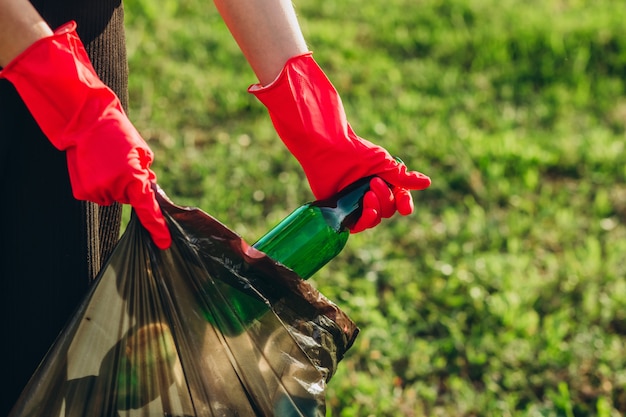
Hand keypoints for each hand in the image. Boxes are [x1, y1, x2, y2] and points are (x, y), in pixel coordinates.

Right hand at [0, 21, 170, 248]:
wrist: (84, 121)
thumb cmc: (117, 133)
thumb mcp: (141, 151)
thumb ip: (146, 174)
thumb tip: (149, 189)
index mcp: (134, 178)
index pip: (148, 209)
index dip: (157, 227)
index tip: (163, 242)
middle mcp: (115, 188)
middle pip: (129, 200)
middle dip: (129, 186)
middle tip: (120, 163)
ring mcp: (97, 191)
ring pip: (112, 198)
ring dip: (113, 184)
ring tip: (106, 161)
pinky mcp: (82, 192)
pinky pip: (97, 195)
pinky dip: (98, 184)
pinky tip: (94, 167)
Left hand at [249, 52, 430, 232]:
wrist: (329, 148)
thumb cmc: (356, 151)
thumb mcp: (383, 163)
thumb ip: (402, 176)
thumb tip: (427, 182)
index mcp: (384, 183)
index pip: (400, 201)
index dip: (405, 204)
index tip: (405, 205)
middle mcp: (371, 195)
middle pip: (389, 210)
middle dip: (385, 199)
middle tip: (373, 182)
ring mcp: (356, 204)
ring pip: (375, 219)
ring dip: (375, 210)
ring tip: (367, 196)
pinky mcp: (342, 210)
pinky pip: (358, 226)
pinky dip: (365, 221)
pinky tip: (366, 210)